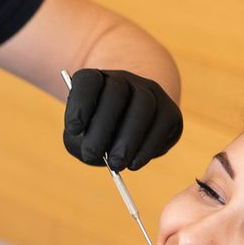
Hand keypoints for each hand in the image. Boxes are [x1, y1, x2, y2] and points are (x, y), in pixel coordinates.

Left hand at [63, 68, 182, 170]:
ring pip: (143, 106)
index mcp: (96, 80)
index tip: (73, 129)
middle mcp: (123, 80)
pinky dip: (147, 147)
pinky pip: (162, 124)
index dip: (80, 103)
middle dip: (103, 127)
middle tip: (91, 154)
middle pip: (116, 94)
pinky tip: (134, 164)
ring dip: (128, 139)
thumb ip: (80, 143)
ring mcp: (149, 91)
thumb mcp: (80, 138)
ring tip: (115, 164)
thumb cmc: (96, 135)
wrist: (129, 132)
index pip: (88, 81)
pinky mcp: (169, 110)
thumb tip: (98, 153)